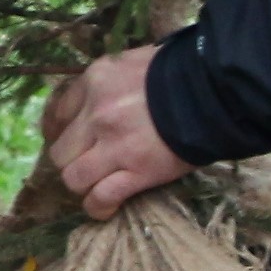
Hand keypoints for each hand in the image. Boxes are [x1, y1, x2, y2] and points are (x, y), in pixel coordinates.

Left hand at [39, 45, 196, 218]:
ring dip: (83, 186)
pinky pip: (102, 197)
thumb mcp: (134, 62)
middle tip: (85, 165)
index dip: (58, 134)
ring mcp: (114, 146)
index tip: (68, 142)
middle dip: (71, 162)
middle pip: (61, 152)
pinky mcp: (137, 172)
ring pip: (74, 179)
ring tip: (96, 187)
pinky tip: (105, 208)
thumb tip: (103, 95)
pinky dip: (99, 207)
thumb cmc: (179, 71)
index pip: (57, 115)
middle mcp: (96, 115)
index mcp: (94, 82)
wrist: (213, 89)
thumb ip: (111, 82)